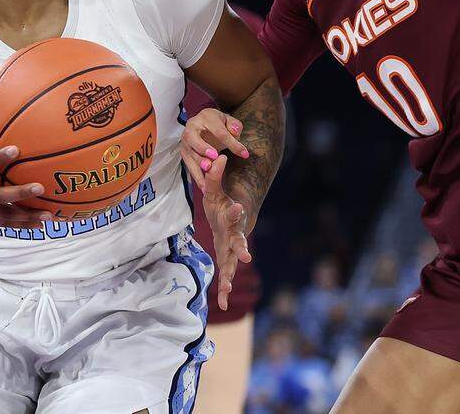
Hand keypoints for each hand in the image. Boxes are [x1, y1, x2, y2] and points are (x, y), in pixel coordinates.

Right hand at [180, 108, 248, 190]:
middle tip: (214, 157)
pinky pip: (188, 164)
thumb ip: (235, 125)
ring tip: (209, 171)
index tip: (244, 154)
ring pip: (189, 152)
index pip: (219, 130)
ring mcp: (185, 140)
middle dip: (202, 147)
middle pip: (193, 137)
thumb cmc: (220, 125)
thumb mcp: (229, 122)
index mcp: (206, 116)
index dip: (232, 142)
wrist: (205, 126)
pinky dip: (196, 175)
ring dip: (198, 163)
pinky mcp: (184, 152)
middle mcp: (192, 127)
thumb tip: (235, 131)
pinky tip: (204, 186)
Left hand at [201, 154, 252, 309]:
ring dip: (229, 275)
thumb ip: (214, 174)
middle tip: (246, 255)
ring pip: (231, 264)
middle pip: (238, 242)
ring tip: (227, 288)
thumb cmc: (221, 203)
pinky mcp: (226, 260)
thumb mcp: (213, 189)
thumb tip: (217, 156)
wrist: (229, 218)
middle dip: (241, 248)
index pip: (234, 213)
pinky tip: (221, 304)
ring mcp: (230, 249)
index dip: (236, 211)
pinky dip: (224, 289)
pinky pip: (225, 276)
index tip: (238, 207)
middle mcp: (234, 235)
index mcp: (232, 216)